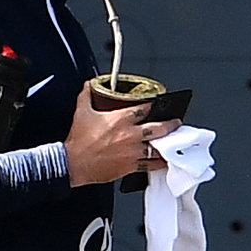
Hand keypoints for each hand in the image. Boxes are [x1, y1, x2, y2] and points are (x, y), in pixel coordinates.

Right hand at [63, 87, 179, 186]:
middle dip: (171, 124)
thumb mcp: (81, 111)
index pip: (145, 108)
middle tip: (177, 122)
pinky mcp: (130, 166)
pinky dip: (159, 163)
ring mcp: (132, 151)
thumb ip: (86, 95)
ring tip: (175, 142)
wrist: (73, 162)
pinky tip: (165, 161)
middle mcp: (130, 134)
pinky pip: (150, 165)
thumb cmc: (78, 140)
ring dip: (167, 145)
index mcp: (120, 119)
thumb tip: (88, 84)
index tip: (160, 104)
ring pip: (157, 147)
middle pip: (158, 127)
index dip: (155, 105)